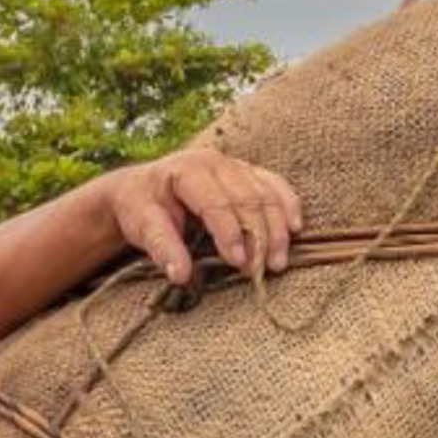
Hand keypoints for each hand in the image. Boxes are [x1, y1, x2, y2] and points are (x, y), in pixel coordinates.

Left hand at [102, 146, 302, 286]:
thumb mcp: (141, 226)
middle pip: (247, 198)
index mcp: (186, 170)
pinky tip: (296, 227)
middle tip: (263, 269)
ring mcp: (234, 165)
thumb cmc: (141, 208)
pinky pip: (275, 184)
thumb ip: (161, 247)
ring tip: (279, 261)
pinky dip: (287, 205)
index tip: (239, 263)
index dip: (229, 233)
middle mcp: (214, 162)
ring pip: (265, 192)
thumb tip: (180, 275)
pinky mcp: (247, 172)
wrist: (141, 188)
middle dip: (258, 236)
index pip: (215, 202)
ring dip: (277, 228)